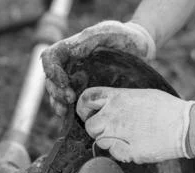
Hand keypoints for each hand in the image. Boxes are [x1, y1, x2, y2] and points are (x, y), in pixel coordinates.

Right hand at [41, 21, 155, 120]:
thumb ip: (92, 37)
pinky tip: (70, 117)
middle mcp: (71, 65)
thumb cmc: (128, 38)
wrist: (143, 51)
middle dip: (55, 92)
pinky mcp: (86, 93)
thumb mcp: (112, 32)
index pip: (51, 58)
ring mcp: (78, 79)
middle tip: (69, 101)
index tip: (64, 84)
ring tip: (65, 112)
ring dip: (57, 103)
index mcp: (73, 48)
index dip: (52, 71)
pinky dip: (67, 112)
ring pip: (57, 93)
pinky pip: (71, 104)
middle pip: (51, 79)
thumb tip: (71, 50)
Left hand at [76, 87, 194, 163]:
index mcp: (117, 97)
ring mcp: (119, 134)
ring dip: (109, 141)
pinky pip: (114, 154)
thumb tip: (109, 106)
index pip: (86, 98)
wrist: (186, 126)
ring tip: (127, 138)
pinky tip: (136, 146)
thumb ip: (122, 101)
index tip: (87, 114)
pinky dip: (121, 152)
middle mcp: (114, 114)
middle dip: (96, 130)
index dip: (83, 108)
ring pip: (99, 141)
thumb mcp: (142, 95)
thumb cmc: (167, 109)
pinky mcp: (126, 151)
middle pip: (89, 125)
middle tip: (110, 131)